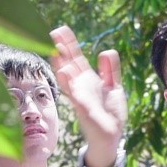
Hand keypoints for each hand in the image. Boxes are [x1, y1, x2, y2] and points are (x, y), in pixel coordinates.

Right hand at [50, 26, 126, 158]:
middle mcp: (81, 86)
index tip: (62, 29)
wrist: (111, 137)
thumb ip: (110, 70)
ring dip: (61, 64)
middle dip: (62, 49)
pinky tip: (65, 71)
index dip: (69, 44)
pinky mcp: (83, 108)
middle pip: (69, 63)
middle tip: (53, 32)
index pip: (76, 58)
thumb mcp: (114, 87)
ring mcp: (80, 97)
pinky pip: (74, 93)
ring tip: (55, 49)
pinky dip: (69, 83)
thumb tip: (106, 50)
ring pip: (67, 78)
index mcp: (88, 79)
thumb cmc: (110, 113)